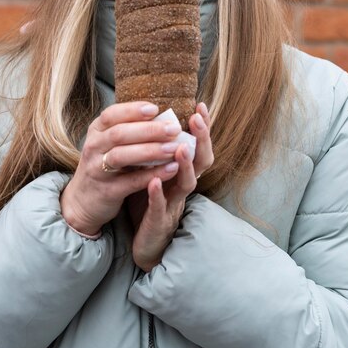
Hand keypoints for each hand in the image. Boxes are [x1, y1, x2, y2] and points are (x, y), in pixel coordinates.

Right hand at [60, 102, 184, 235]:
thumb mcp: (108, 143)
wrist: (82, 201)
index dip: (133, 110)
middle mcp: (93, 148)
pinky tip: (171, 169)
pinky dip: (152, 174)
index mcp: (95, 131)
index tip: (155, 109)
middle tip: (173, 128)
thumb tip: (163, 118)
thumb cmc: (103, 165)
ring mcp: (97, 170)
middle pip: (119, 134)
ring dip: (151, 151)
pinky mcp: (107, 191)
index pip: (111, 115)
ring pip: (122, 156)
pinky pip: (131, 181)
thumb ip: (129, 130)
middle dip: (149, 130)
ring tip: (174, 148)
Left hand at [129, 103, 213, 270]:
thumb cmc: (151, 202)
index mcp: (182, 172)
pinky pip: (160, 207)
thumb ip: (161, 151)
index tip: (200, 105)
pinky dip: (158, 194)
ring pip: (186, 184)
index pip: (197, 145)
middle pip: (200, 161)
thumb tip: (160, 119)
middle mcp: (183, 186)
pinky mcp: (158, 221)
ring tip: (181, 147)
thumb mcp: (157, 172)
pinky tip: (154, 182)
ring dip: (185, 165)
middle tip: (196, 118)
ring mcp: (173, 204)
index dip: (202, 127)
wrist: (145, 243)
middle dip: (201, 140)